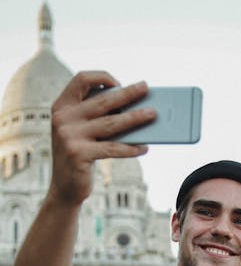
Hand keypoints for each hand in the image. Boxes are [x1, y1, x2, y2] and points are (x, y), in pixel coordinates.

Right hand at [49, 71, 156, 205]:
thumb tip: (133, 106)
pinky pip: (112, 148)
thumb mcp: (82, 131)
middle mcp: (63, 118)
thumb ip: (97, 117)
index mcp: (62, 107)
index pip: (81, 80)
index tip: (119, 82)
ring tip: (153, 114)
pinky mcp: (79, 154)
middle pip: (102, 100)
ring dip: (136, 118)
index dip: (101, 77)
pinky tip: (145, 147)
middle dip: (128, 93)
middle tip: (146, 88)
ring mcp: (69, 136)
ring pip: (111, 123)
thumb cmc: (80, 155)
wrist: (64, 188)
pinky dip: (131, 148)